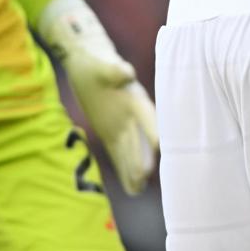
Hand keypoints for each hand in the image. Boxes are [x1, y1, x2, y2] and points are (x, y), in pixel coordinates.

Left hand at [37, 0, 158, 193]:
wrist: (89, 63)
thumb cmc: (96, 62)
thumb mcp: (101, 64)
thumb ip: (115, 70)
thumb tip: (127, 72)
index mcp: (135, 98)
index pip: (147, 116)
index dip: (153, 129)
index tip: (160, 144)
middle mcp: (133, 115)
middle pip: (139, 138)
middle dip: (142, 155)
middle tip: (145, 175)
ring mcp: (123, 126)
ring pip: (131, 151)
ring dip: (134, 168)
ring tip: (138, 188)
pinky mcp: (111, 133)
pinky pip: (119, 154)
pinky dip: (124, 170)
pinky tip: (131, 187)